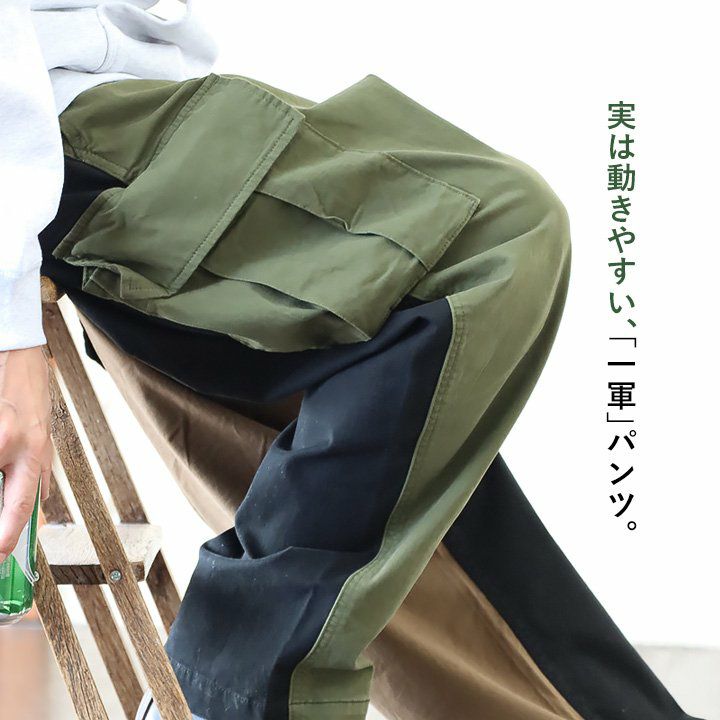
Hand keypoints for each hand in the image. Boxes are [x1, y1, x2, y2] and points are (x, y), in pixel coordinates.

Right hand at [0, 346, 51, 562]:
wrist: (17, 355)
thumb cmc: (30, 397)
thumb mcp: (44, 437)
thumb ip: (38, 473)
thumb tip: (38, 507)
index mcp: (33, 452)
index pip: (22, 502)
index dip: (8, 533)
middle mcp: (11, 443)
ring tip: (5, 460)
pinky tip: (0, 445)